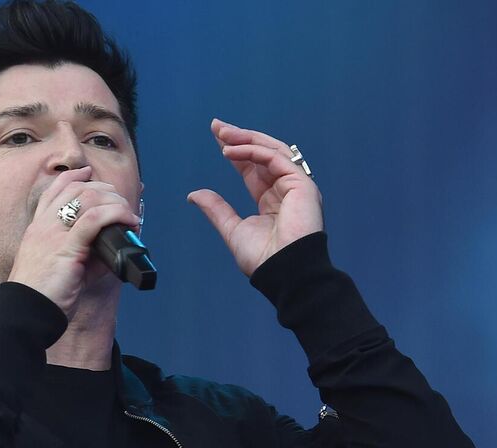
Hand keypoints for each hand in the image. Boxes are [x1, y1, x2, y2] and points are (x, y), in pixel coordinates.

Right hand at [7, 166, 140, 317]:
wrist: (27, 312)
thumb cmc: (44, 295)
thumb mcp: (61, 268)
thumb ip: (84, 255)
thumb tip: (111, 250)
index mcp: (38, 228)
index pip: (54, 191)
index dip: (73, 178)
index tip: (88, 173)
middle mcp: (43, 225)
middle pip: (76, 189)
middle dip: (104, 190)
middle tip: (121, 203)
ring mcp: (53, 233)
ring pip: (87, 198)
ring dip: (114, 202)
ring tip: (128, 215)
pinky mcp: (66, 246)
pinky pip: (94, 219)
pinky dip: (115, 215)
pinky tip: (127, 221)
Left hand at [187, 119, 323, 275]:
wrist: (283, 271)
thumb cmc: (263, 258)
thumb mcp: (233, 229)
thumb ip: (217, 209)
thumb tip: (194, 195)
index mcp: (273, 201)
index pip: (253, 168)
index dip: (236, 152)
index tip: (218, 138)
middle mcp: (286, 189)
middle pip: (263, 154)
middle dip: (241, 138)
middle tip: (217, 126)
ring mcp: (297, 185)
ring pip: (272, 150)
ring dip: (246, 138)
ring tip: (222, 133)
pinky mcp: (302, 184)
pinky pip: (275, 158)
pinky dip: (253, 151)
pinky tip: (232, 151)